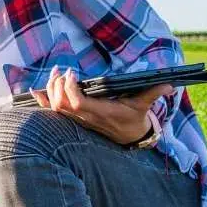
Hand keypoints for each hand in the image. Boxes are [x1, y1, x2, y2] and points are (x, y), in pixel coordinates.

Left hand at [29, 66, 172, 145]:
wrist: (130, 137)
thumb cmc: (135, 119)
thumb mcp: (144, 105)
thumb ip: (153, 93)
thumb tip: (170, 84)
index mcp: (101, 112)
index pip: (78, 103)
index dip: (70, 89)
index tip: (73, 72)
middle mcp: (86, 118)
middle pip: (62, 104)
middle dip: (57, 86)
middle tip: (61, 69)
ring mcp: (79, 120)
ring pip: (57, 108)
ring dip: (51, 89)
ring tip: (55, 72)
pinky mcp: (75, 119)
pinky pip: (55, 112)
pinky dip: (44, 101)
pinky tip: (36, 90)